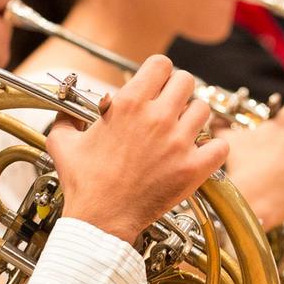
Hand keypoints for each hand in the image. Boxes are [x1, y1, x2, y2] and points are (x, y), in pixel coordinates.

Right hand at [45, 56, 228, 244]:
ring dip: (194, 117)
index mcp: (129, 104)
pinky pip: (220, 145)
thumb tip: (66, 111)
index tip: (156, 84)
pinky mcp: (193, 168)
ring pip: (203, 110)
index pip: (160, 64)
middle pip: (186, 81)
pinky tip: (201, 152)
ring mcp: (178, 143)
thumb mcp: (62, 142)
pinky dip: (214, 148)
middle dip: (178, 90)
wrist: (101, 220)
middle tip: (171, 106)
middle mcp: (157, 118)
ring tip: (183, 130)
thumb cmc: (84, 183)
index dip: (159, 72)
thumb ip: (65, 118)